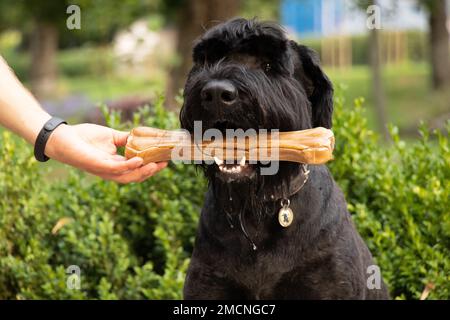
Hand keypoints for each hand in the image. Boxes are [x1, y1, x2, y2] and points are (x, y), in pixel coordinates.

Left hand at [45, 123, 166, 182]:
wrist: (63, 137)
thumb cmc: (84, 137)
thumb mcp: (110, 137)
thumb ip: (124, 139)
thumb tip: (139, 137)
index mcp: (115, 165)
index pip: (136, 169)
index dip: (151, 166)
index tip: (164, 159)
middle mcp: (111, 171)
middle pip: (135, 177)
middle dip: (151, 172)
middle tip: (164, 164)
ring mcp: (104, 170)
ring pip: (128, 177)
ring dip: (143, 172)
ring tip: (156, 165)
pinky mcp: (97, 166)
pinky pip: (116, 169)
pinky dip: (129, 166)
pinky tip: (139, 160)